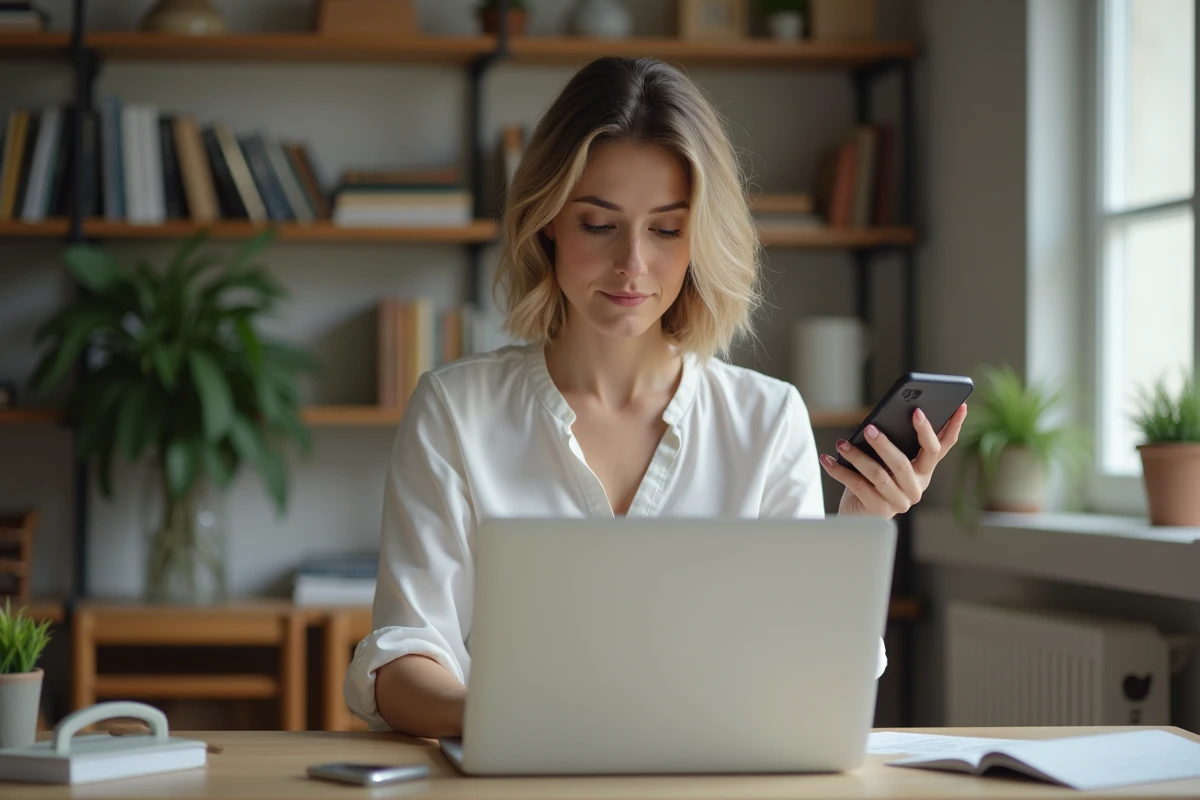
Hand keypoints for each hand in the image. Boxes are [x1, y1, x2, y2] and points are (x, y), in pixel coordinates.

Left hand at [819, 404, 967, 517]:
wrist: (857, 515)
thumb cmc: (872, 479)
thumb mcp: (884, 459)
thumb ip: (891, 443)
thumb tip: (878, 422)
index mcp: (925, 469)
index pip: (944, 446)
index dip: (953, 426)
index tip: (957, 406)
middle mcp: (917, 486)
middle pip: (905, 463)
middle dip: (885, 444)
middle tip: (869, 428)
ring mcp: (901, 501)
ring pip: (879, 475)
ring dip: (857, 456)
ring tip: (841, 443)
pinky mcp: (880, 511)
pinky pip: (858, 486)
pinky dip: (840, 471)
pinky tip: (827, 459)